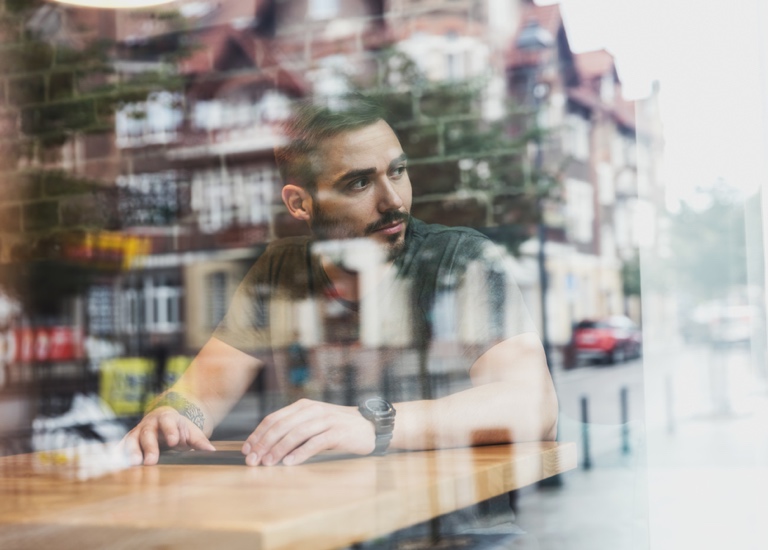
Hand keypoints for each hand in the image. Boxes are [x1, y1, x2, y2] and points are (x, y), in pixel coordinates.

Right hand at [121, 407, 215, 465]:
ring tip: (133, 464)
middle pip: (148, 433)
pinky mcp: (128, 440)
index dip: (170, 431)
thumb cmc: (178, 428)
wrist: (163, 421)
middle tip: (151, 461)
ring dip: (131, 452)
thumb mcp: (190, 431)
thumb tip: (212, 451)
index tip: (174, 442)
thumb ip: (199, 441)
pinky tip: (116, 465)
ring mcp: (137, 431)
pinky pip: (121, 447)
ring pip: (132, 439)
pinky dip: (118, 454)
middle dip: (149, 447)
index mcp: (167, 418)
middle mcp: (149, 423)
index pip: (168, 422)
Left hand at [241, 398, 374, 465]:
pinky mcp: (337, 432)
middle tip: (253, 460)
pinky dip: (300, 453)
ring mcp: (325, 420)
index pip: (274, 418)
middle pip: (281, 426)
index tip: (247, 449)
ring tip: (267, 463)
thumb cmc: (338, 427)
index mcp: (303, 406)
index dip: (258, 434)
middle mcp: (312, 410)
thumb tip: (266, 445)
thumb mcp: (314, 422)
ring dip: (278, 449)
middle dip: (264, 444)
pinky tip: (289, 463)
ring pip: (295, 434)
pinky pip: (314, 443)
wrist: (369, 426)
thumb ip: (294, 428)